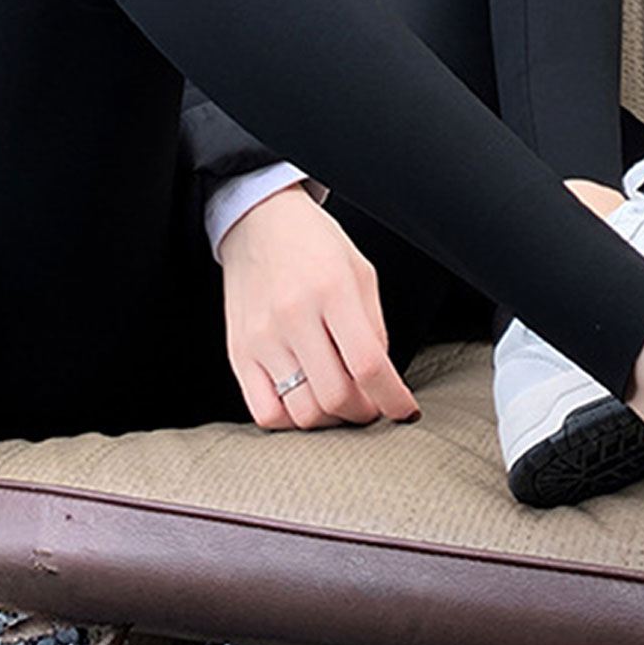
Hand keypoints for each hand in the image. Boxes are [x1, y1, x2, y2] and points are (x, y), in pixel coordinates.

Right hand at [219, 185, 419, 429]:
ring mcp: (262, 338)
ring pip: (302, 412)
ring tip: (341, 402)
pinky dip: (292, 421)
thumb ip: (374, 327)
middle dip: (364, 412)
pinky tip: (305, 401)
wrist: (258, 223)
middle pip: (336, 396)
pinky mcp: (239, 353)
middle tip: (372, 404)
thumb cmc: (315, 245)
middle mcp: (294, 316)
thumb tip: (382, 382)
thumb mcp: (360, 272)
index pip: (368, 364)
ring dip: (332, 421)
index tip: (404, 411)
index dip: (392, 398)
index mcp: (332, 290)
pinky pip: (265, 413)